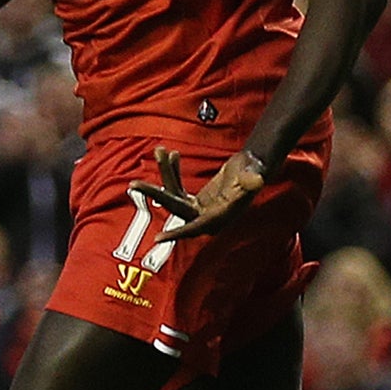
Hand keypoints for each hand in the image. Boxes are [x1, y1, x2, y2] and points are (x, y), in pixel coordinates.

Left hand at [130, 146, 265, 244]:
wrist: (252, 167)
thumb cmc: (254, 171)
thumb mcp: (253, 174)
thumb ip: (251, 180)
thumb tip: (256, 180)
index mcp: (217, 217)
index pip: (194, 227)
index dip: (177, 234)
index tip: (158, 238)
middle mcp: (204, 217)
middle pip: (174, 207)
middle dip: (154, 193)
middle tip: (134, 183)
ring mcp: (197, 210)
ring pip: (172, 194)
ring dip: (165, 172)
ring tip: (160, 151)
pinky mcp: (193, 202)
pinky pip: (176, 188)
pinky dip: (172, 171)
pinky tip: (172, 155)